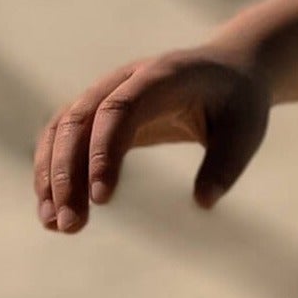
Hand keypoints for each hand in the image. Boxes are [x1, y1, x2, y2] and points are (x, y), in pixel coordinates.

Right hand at [34, 47, 270, 234]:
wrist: (229, 72)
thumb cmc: (239, 103)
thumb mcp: (246, 131)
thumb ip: (226, 164)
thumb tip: (203, 202)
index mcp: (164, 76)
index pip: (121, 109)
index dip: (104, 151)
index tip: (101, 199)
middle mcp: (126, 79)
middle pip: (79, 120)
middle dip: (68, 174)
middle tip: (70, 225)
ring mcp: (107, 91)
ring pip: (62, 129)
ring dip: (52, 177)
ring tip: (55, 226)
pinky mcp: (99, 110)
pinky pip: (62, 137)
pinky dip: (51, 171)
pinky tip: (50, 211)